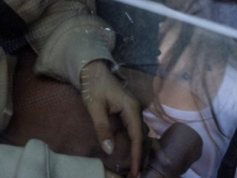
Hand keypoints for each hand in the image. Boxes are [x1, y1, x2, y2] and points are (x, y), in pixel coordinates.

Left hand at [81, 61, 144, 177]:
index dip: (137, 156)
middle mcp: (137, 110)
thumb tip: (109, 149)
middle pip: (143, 138)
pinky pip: (137, 131)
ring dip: (141, 152)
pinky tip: (136, 154)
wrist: (93, 69)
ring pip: (141, 135)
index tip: (135, 172)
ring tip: (138, 169)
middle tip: (138, 176)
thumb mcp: (95, 107)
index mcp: (131, 109)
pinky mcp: (129, 112)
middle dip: (142, 158)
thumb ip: (102, 128)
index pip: (137, 137)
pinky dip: (138, 144)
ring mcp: (134, 111)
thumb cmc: (93, 86)